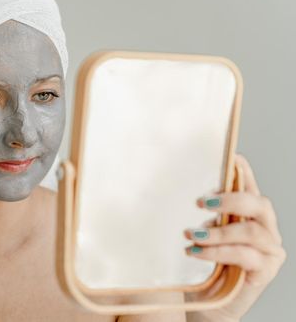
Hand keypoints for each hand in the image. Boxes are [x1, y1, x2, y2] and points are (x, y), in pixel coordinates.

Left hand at [183, 154, 285, 321]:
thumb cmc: (204, 264)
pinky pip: (246, 256)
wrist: (208, 301)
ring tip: (192, 234)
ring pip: (251, 232)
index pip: (250, 186)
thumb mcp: (202, 233)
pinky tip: (195, 251)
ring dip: (218, 232)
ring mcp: (269, 249)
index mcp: (248, 214)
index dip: (245, 172)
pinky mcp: (265, 270)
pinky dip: (217, 252)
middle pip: (259, 204)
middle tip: (202, 202)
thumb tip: (190, 197)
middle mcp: (264, 228)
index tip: (233, 158)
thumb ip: (205, 215)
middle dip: (232, 199)